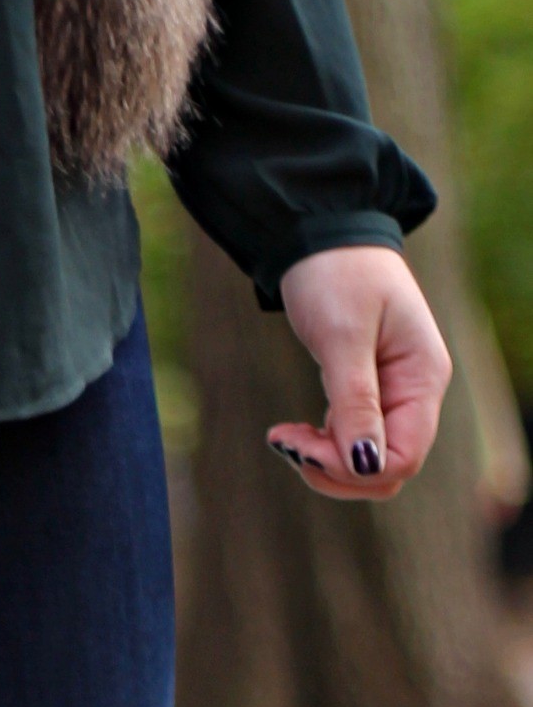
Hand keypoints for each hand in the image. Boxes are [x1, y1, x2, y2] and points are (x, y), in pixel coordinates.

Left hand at [270, 244, 450, 500]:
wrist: (323, 235)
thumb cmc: (337, 274)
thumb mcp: (343, 337)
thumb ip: (355, 401)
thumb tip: (365, 464)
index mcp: (423, 379)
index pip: (403, 458)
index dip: (354, 469)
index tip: (303, 446)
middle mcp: (415, 393)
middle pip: (386, 470)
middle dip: (335, 471)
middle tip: (288, 444)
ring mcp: (392, 395)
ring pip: (366, 463)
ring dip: (322, 462)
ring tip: (283, 436)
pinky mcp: (366, 394)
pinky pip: (350, 442)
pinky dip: (319, 446)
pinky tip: (289, 432)